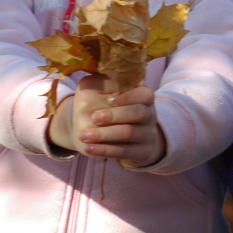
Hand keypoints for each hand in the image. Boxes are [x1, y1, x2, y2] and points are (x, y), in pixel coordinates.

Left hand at [49, 75, 165, 166]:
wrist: (100, 133)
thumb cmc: (100, 106)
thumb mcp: (98, 90)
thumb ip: (99, 83)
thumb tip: (102, 80)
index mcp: (143, 97)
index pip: (145, 94)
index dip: (129, 97)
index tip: (110, 99)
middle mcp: (149, 115)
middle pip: (138, 113)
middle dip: (115, 115)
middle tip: (94, 117)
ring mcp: (147, 134)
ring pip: (129, 133)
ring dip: (105, 134)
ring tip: (83, 135)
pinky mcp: (141, 152)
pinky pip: (124, 152)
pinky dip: (105, 150)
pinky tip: (89, 148)